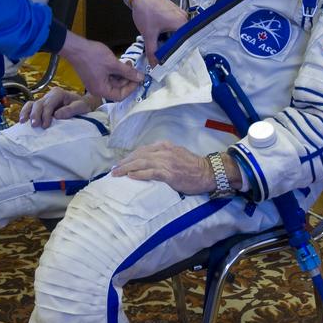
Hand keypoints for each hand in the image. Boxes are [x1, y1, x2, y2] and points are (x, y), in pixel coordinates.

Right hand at [20, 86, 100, 127]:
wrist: (82, 104)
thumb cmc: (82, 105)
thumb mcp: (81, 106)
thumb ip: (70, 110)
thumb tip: (57, 115)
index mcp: (58, 93)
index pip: (48, 104)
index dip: (45, 115)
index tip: (45, 125)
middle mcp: (49, 95)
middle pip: (38, 103)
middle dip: (35, 114)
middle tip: (35, 125)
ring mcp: (44, 100)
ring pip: (32, 104)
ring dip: (27, 113)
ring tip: (23, 122)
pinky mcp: (42, 106)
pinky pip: (31, 107)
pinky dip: (25, 112)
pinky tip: (22, 120)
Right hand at [60, 32, 143, 101]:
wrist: (75, 48)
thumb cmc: (93, 57)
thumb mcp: (113, 64)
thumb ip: (128, 72)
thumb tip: (141, 78)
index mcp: (102, 90)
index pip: (120, 96)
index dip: (131, 88)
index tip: (138, 78)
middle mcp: (98, 90)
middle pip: (117, 89)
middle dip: (127, 79)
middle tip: (133, 67)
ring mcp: (95, 83)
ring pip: (113, 82)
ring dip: (122, 74)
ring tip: (127, 62)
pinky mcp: (94, 76)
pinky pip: (108, 77)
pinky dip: (115, 71)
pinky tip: (119, 62)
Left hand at [112, 142, 242, 193]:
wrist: (208, 172)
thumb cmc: (192, 166)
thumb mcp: (176, 154)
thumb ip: (163, 154)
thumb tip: (148, 161)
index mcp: (165, 146)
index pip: (142, 150)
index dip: (130, 157)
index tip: (121, 163)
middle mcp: (164, 151)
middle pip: (139, 155)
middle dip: (124, 163)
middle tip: (114, 170)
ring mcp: (166, 162)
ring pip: (142, 163)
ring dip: (127, 168)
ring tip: (117, 174)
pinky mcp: (169, 173)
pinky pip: (151, 172)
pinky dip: (139, 174)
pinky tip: (131, 176)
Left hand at [127, 0, 187, 62]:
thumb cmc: (146, 12)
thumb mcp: (148, 34)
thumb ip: (152, 51)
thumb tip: (154, 66)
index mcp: (182, 24)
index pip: (185, 45)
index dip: (178, 56)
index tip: (173, 64)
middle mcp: (185, 19)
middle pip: (182, 40)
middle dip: (173, 50)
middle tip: (166, 60)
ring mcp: (180, 15)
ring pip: (178, 34)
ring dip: (170, 42)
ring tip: (163, 51)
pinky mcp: (175, 13)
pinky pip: (175, 28)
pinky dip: (169, 35)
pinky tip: (162, 40)